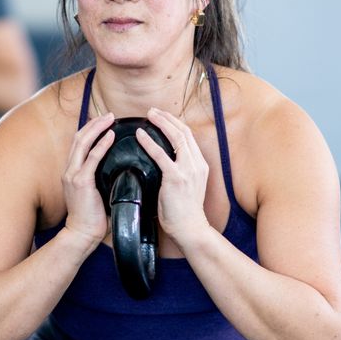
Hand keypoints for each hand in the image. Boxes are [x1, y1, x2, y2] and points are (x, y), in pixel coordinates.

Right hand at [62, 112, 115, 243]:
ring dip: (97, 128)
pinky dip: (101, 144)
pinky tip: (110, 135)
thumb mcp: (95, 194)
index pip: (79, 145)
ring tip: (109, 119)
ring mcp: (73, 175)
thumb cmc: (92, 219)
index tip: (104, 122)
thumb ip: (101, 181)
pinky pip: (92, 158)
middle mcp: (69, 171)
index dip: (90, 130)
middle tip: (109, 115)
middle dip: (94, 124)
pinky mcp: (80, 182)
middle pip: (79, 138)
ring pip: (82, 143)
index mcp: (72, 173)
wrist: (82, 235)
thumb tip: (119, 172)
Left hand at [136, 108, 210, 245]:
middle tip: (152, 110)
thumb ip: (179, 172)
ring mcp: (188, 170)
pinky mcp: (176, 178)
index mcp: (200, 165)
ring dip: (161, 123)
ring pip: (176, 137)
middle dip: (168, 118)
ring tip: (148, 115)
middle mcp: (197, 164)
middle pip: (184, 132)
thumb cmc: (184, 213)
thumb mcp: (187, 187)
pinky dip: (149, 142)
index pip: (189, 137)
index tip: (163, 117)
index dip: (176, 124)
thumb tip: (164, 164)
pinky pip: (160, 154)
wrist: (190, 229)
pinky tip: (140, 135)